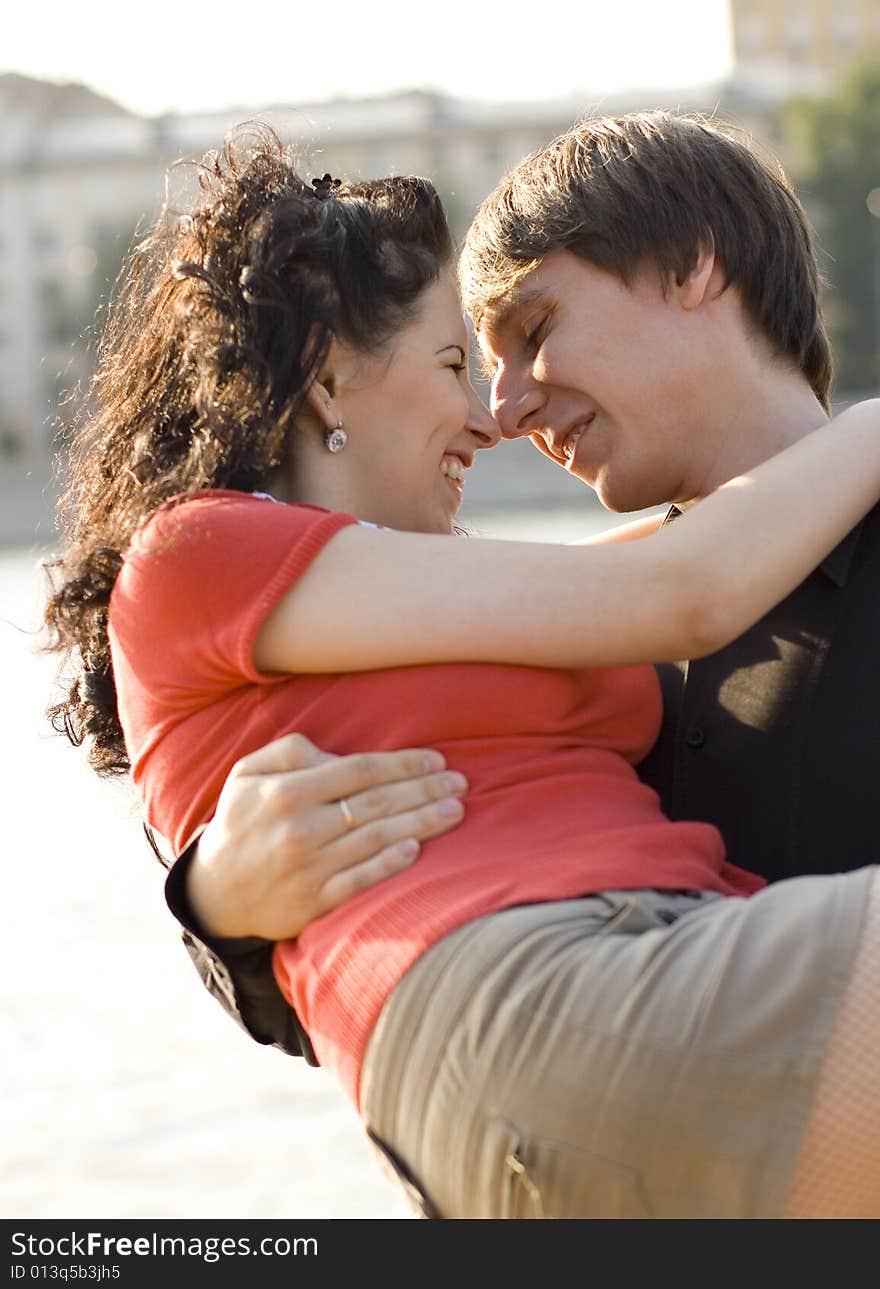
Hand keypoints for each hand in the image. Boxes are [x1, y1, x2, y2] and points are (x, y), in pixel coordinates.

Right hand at [185, 733, 466, 939]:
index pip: (359, 770)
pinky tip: (418, 850)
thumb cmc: (240, 822)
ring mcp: (308, 867)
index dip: (403, 764)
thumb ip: (291, 753)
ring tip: (455, 811)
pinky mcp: (314, 901)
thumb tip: (338, 753)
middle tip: (461, 784)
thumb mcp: (247, 774)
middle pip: (376, 804)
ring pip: (375, 839)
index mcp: (286, 792)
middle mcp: (299, 828)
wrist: (214, 892)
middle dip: (424, 791)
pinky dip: (390, 864)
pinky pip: (361, 880)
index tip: (437, 762)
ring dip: (421, 823)